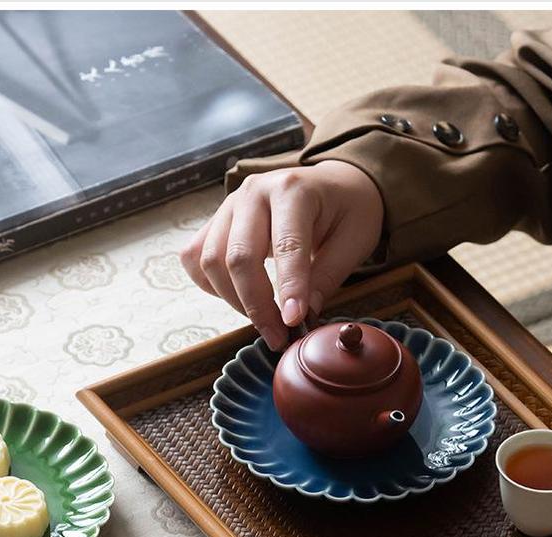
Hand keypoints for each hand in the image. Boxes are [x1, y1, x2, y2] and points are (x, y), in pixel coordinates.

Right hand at [180, 161, 383, 349]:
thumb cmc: (348, 210)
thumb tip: (302, 314)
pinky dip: (212, 286)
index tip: (294, 323)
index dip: (289, 289)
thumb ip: (328, 276)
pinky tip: (239, 298)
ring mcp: (229, 205)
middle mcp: (254, 192)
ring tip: (264, 321)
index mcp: (293, 190)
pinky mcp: (216, 221)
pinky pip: (196, 258)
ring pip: (211, 261)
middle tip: (278, 336)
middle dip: (257, 306)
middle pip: (239, 256)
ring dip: (234, 301)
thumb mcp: (355, 240)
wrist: (333, 185)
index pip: (286, 246)